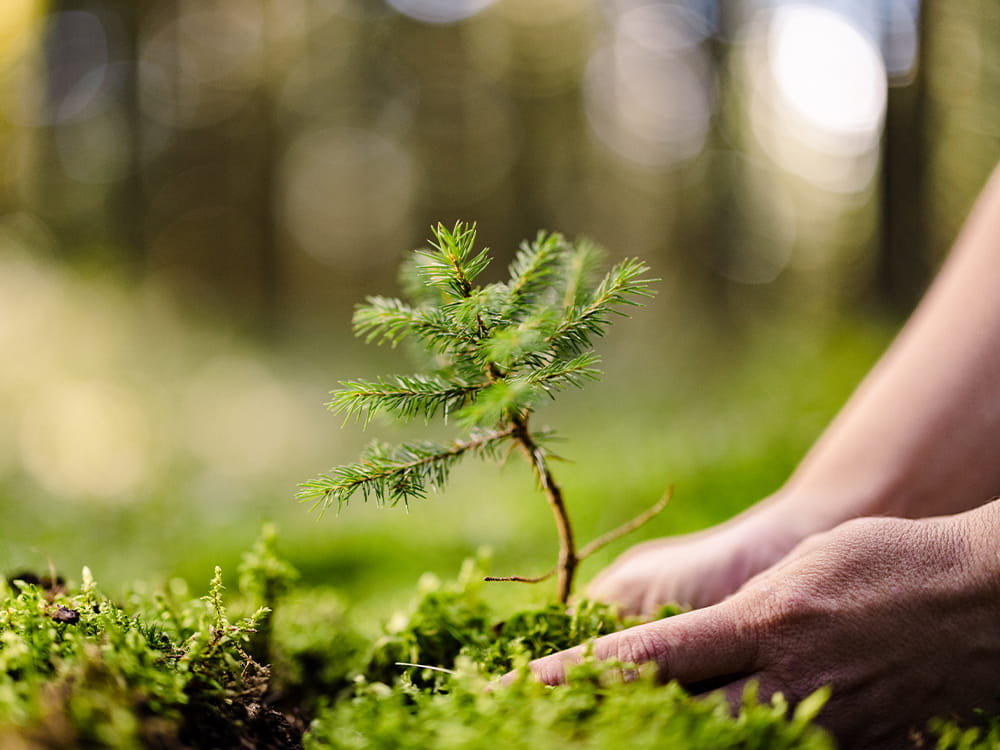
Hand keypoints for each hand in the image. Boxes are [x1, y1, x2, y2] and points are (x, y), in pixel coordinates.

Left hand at [518, 500, 999, 748]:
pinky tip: (732, 738)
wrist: (985, 596)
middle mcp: (785, 684)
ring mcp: (827, 729)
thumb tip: (692, 648)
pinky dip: (753, 748)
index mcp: (761, 624)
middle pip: (678, 722)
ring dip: (680, 741)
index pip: (651, 658)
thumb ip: (740, 616)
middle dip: (619, 727)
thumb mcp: (799, 571)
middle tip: (563, 727)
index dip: (583, 676)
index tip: (531, 684)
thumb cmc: (886, 560)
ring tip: (630, 733)